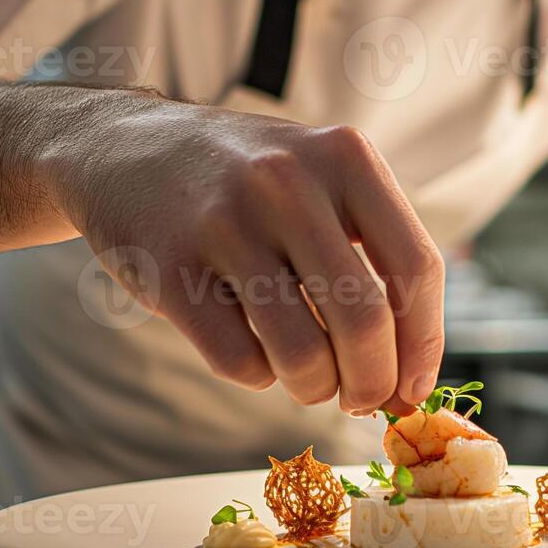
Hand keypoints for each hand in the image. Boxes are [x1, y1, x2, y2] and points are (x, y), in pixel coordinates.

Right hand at [44, 99, 444, 414]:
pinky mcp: (171, 266)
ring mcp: (226, 222)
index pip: (417, 268)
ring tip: (308, 379)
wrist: (123, 147)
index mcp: (345, 158)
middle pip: (365, 323)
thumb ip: (372, 257)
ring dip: (314, 388)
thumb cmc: (245, 183)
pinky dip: (259, 375)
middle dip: (371, 384)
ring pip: (302, 354)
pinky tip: (254, 350)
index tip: (414, 388)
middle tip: (360, 400)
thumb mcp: (319, 181)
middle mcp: (289, 182)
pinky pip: (240, 361)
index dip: (424, 345)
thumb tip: (410, 379)